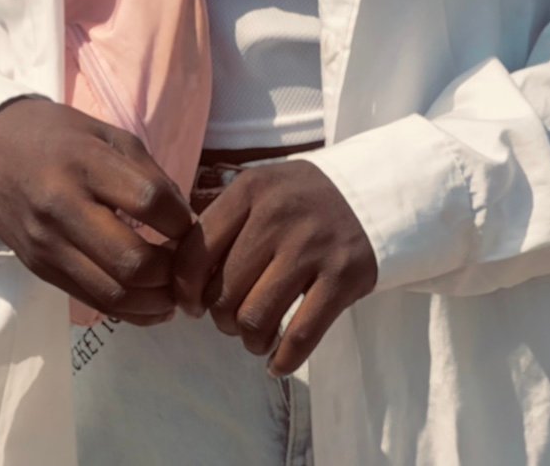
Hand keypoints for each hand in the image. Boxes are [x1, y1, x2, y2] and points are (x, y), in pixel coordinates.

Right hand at [0, 97, 193, 325]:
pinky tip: (151, 303)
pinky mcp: (39, 269)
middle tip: (187, 265)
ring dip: (155, 301)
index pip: (148, 201)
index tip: (191, 225)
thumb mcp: (108, 134)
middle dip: (171, 271)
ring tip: (175, 291)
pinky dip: (129, 311)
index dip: (181, 220)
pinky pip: (91, 301)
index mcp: (85, 163)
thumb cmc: (59, 136)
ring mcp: (47, 245)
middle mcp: (62, 207)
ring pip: (112, 293)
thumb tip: (188, 222)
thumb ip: (148, 174)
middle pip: (131, 260)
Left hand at [170, 159, 376, 374]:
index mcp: (250, 191)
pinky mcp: (344, 276)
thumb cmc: (302, 199)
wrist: (373, 192)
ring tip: (257, 336)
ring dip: (250, 340)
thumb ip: (221, 221)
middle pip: (224, 292)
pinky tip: (277, 361)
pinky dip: (283, 359)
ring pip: (256, 318)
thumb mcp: (260, 189)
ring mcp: (313, 246)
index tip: (192, 305)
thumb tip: (176, 273)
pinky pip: (301, 335)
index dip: (185, 290)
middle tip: (233, 318)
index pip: (195, 252)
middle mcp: (278, 215)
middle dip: (222, 318)